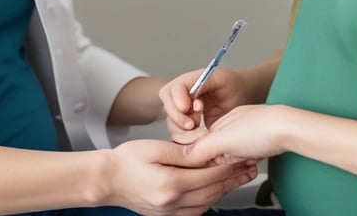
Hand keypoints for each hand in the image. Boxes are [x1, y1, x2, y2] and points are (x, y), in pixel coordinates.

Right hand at [104, 139, 258, 215]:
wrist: (106, 181)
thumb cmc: (126, 160)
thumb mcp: (154, 148)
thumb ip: (182, 153)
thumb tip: (206, 152)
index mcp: (171, 184)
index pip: (210, 175)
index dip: (230, 166)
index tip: (244, 157)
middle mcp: (173, 203)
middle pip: (212, 191)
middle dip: (234, 179)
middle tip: (251, 168)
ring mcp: (170, 213)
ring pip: (207, 203)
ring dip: (225, 190)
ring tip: (239, 177)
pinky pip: (196, 211)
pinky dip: (209, 200)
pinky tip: (216, 190)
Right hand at [160, 67, 247, 141]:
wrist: (240, 96)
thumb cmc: (231, 85)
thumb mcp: (220, 78)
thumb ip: (204, 81)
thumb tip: (191, 95)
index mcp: (185, 82)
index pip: (170, 91)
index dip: (178, 101)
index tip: (194, 108)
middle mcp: (179, 98)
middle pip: (168, 110)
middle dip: (180, 119)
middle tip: (194, 124)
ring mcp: (182, 114)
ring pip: (172, 126)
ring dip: (185, 132)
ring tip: (203, 130)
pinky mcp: (188, 129)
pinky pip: (180, 137)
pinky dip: (189, 140)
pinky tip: (204, 136)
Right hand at [184, 104, 288, 165]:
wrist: (291, 127)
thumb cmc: (261, 130)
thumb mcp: (224, 140)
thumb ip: (203, 147)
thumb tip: (186, 155)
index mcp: (221, 122)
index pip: (202, 142)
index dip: (203, 157)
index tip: (208, 166)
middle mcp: (233, 123)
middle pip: (219, 148)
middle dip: (224, 160)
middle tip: (233, 162)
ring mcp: (249, 128)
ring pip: (236, 151)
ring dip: (239, 160)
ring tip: (248, 159)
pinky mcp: (263, 136)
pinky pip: (250, 151)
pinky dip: (251, 157)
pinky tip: (257, 158)